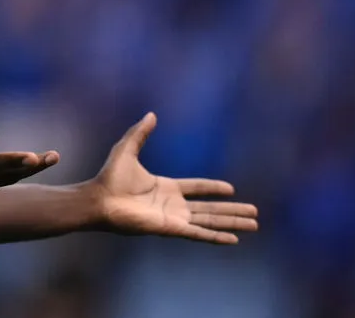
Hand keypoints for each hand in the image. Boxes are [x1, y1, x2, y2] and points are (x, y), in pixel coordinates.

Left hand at [85, 113, 257, 243]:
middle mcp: (173, 205)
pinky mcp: (170, 228)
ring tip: (254, 225)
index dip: (213, 188)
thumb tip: (152, 114)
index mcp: (166, 188)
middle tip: (254, 213)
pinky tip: (234, 240)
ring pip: (210, 220)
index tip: (231, 189)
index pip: (196, 188)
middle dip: (232, 211)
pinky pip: (199, 233)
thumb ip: (140, 132)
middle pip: (210, 208)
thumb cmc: (110, 177)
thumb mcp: (127, 149)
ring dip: (232, 223)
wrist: (99, 199)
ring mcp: (173, 218)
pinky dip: (216, 236)